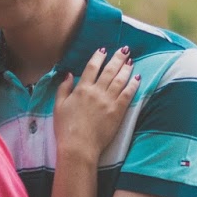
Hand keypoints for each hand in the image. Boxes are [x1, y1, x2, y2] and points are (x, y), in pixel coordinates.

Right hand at [54, 47, 137, 163]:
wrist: (79, 146)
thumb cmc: (66, 128)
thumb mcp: (59, 106)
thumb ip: (63, 89)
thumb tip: (68, 74)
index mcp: (82, 89)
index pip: (92, 67)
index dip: (98, 57)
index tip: (104, 50)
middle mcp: (96, 91)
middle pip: (109, 70)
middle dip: (117, 58)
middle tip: (124, 49)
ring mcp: (108, 101)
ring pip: (120, 79)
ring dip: (126, 68)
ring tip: (131, 60)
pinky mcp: (118, 111)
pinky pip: (128, 94)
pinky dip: (133, 84)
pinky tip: (137, 77)